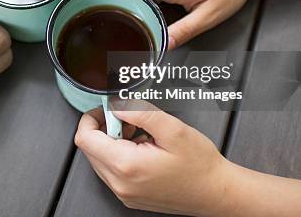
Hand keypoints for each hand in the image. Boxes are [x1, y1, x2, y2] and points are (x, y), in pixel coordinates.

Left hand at [74, 101, 231, 215]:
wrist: (216, 193)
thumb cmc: (200, 166)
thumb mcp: (172, 128)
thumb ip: (139, 112)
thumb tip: (115, 104)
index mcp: (126, 166)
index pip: (85, 139)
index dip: (92, 118)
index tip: (107, 109)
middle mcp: (120, 184)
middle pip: (89, 149)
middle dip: (104, 128)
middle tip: (129, 120)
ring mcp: (123, 193)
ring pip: (99, 159)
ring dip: (111, 142)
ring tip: (138, 134)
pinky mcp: (128, 196)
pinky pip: (110, 171)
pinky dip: (119, 155)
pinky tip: (141, 148)